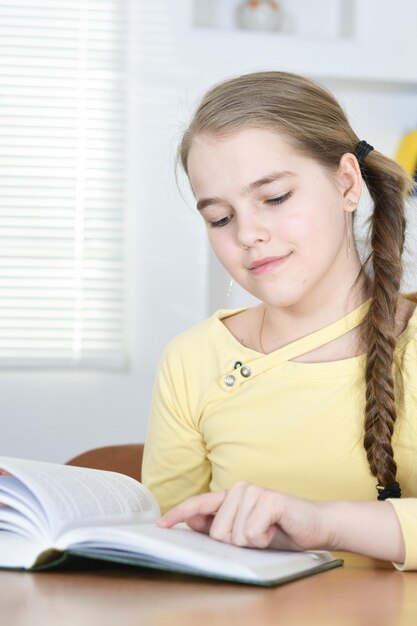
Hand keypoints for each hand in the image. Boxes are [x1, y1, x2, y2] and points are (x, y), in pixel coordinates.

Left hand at [158, 481, 334, 550]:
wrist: (316, 525)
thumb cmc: (280, 529)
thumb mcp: (246, 532)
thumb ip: (220, 525)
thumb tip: (193, 523)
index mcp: (231, 496)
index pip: (199, 505)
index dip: (179, 514)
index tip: (161, 525)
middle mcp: (239, 489)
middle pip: (218, 533)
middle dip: (237, 543)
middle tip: (258, 535)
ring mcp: (254, 492)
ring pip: (235, 536)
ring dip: (254, 542)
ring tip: (269, 531)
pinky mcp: (269, 499)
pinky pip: (252, 533)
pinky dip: (265, 539)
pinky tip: (276, 529)